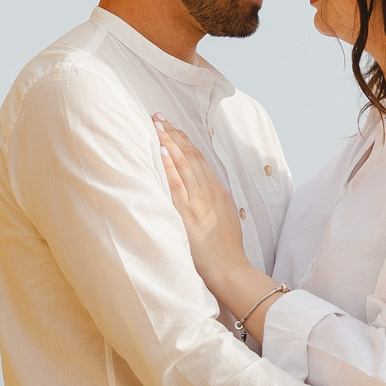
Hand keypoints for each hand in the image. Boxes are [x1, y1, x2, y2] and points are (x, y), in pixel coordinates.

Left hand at [154, 117, 251, 290]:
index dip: (185, 141)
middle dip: (174, 134)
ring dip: (169, 142)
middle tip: (159, 117)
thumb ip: (215, 202)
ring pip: (183, 164)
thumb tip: (205, 191)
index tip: (173, 128)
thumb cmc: (226, 249)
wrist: (228, 268)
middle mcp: (209, 192)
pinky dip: (169, 165)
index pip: (200, 159)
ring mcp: (198, 201)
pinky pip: (177, 183)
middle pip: (190, 155)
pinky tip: (161, 151)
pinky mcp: (188, 213)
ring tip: (156, 125)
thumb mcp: (226, 218)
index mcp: (218, 192)